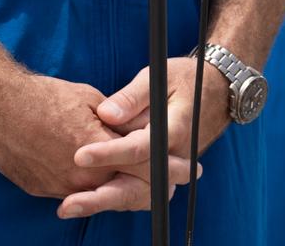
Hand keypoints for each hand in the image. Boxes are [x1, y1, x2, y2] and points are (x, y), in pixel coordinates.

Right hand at [0, 69, 192, 204]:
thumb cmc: (42, 95)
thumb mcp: (88, 99)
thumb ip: (114, 121)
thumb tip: (130, 131)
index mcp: (100, 149)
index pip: (147, 168)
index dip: (169, 168)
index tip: (187, 169)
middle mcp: (84, 176)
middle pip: (130, 192)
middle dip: (154, 188)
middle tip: (170, 184)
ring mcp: (63, 187)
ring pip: (103, 197)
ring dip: (123, 191)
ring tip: (140, 185)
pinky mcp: (45, 190)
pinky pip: (77, 193)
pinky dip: (93, 189)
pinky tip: (101, 180)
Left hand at [58, 56, 227, 217]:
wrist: (215, 93)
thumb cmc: (184, 80)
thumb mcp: (158, 77)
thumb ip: (132, 97)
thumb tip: (106, 114)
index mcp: (174, 130)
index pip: (139, 148)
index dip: (109, 153)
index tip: (80, 155)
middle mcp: (175, 158)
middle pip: (138, 186)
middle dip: (101, 197)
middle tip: (69, 204)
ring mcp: (171, 170)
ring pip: (138, 196)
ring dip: (105, 202)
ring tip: (71, 206)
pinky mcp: (163, 173)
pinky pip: (140, 192)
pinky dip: (116, 197)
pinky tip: (88, 199)